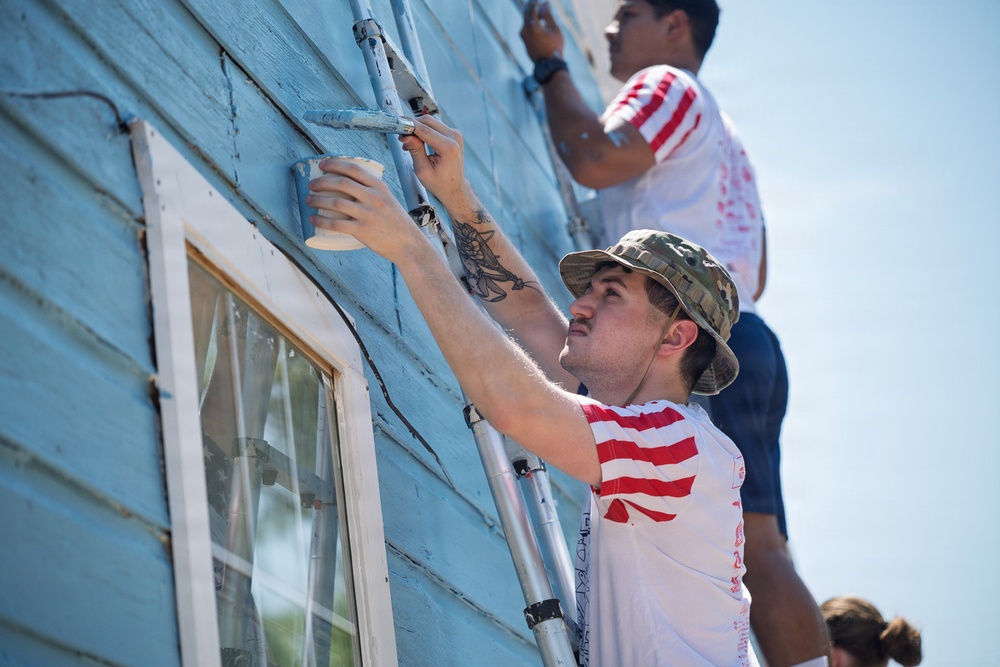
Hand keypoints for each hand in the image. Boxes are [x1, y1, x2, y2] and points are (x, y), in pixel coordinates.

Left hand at [306, 159, 424, 261]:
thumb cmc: (397, 223)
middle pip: (341, 183)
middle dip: (322, 182)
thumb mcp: (389, 200)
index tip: (323, 165)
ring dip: (318, 199)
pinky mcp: (362, 230)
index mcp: (379, 187)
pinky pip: (336, 223)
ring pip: (336, 202)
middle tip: (312, 184)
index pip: (354, 169)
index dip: (335, 164)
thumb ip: (372, 191)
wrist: (408, 244)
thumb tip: (350, 185)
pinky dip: (321, 219)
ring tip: (310, 200)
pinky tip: (314, 218)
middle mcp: (373, 198)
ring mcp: (367, 214)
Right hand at [399, 115, 476, 210]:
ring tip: (409, 144)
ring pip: (431, 122)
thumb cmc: (441, 183)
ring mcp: (455, 135)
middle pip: (428, 121)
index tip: (397, 124)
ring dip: (418, 129)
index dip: (409, 126)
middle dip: (412, 126)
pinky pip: (435, 127)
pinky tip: (418, 142)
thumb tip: (406, 136)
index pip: (425, 130)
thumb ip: (415, 150)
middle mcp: (454, 138)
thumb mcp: (423, 170)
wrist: (455, 188)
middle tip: (401, 136)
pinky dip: (424, 132)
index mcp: (449, 148)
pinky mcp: (453, 134)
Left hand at [520, 1, 563, 60]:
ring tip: (542, 14)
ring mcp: (523, 37)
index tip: (539, 0)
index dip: (535, 2)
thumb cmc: (554, 47)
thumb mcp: (555, 29)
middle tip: (537, 2)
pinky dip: (531, 23)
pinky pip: (526, 28)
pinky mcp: (524, 41)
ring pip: (525, 21)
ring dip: (532, 15)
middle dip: (531, 6)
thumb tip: (545, 4)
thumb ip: (548, 16)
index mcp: (533, 27)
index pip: (531, 9)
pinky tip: (540, 23)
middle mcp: (525, 31)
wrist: (549, 65)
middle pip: (525, 13)